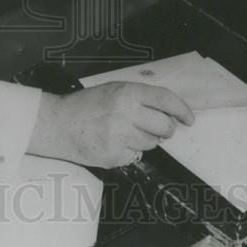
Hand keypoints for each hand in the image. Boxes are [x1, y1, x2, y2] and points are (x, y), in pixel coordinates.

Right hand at [26, 82, 193, 167]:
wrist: (58, 124)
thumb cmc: (85, 106)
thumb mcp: (113, 90)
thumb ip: (139, 98)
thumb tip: (168, 112)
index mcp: (126, 92)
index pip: (166, 99)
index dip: (182, 110)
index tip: (188, 119)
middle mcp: (125, 112)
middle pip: (164, 126)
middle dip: (165, 130)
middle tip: (157, 129)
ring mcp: (119, 136)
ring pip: (151, 144)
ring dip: (144, 141)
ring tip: (124, 133)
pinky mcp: (114, 155)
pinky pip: (136, 157)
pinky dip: (129, 152)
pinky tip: (114, 143)